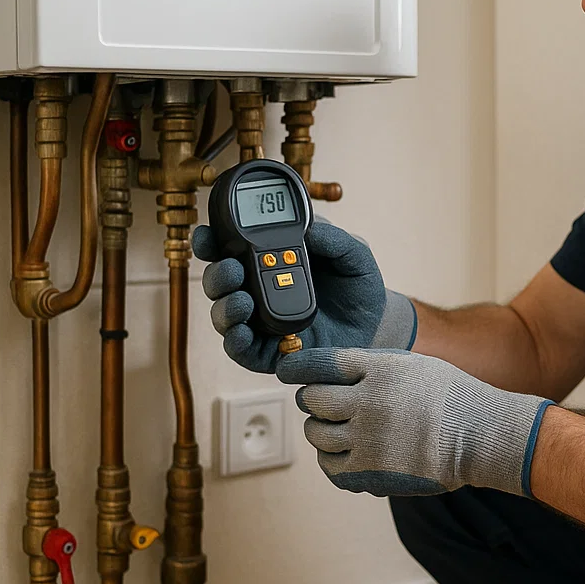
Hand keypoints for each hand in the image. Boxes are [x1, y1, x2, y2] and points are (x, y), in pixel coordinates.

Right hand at [194, 220, 417, 372]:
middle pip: (220, 282)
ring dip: (224, 306)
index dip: (211, 242)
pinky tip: (241, 332)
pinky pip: (242, 350)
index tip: (207, 235)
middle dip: (218, 275)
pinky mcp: (269, 352)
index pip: (229, 249)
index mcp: (269, 261)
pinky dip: (235, 341)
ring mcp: (260, 322)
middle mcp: (257, 290)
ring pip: (224, 315)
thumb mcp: (354, 254)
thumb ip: (335, 239)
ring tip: (241, 300)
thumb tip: (309, 231)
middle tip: (232, 269)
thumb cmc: (359, 285)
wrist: (377, 323)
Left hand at [278, 348, 552, 496]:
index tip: (289, 371)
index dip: (297, 367)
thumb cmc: (449, 397)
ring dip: (320, 429)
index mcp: (378, 370)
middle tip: (322, 402)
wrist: (480, 436)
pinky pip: (330, 466)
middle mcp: (367, 403)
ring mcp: (367, 439)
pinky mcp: (369, 472)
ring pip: (316, 434)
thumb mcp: (410, 365)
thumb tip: (327, 374)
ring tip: (336, 429)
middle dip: (313, 400)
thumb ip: (369, 367)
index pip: (319, 364)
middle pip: (313, 400)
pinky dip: (331, 458)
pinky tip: (344, 452)